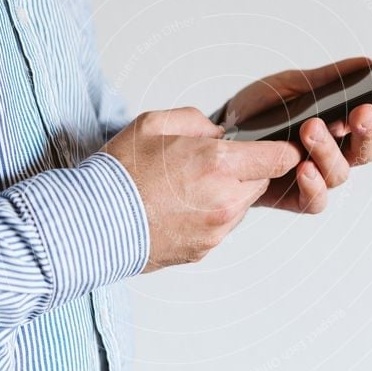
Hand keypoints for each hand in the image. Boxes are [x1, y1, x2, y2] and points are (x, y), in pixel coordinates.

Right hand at [103, 107, 300, 271]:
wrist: (90, 224)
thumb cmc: (118, 174)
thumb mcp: (153, 124)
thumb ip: (196, 121)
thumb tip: (218, 133)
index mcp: (217, 163)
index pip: (280, 158)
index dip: (281, 151)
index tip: (276, 148)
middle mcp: (225, 199)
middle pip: (262, 181)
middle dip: (246, 170)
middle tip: (210, 164)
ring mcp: (217, 229)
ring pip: (242, 205)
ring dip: (228, 194)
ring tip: (187, 187)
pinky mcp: (205, 249)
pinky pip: (222, 226)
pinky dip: (210, 215)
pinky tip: (179, 207)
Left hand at [220, 57, 371, 213]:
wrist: (219, 135)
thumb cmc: (259, 110)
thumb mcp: (291, 86)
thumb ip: (327, 80)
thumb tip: (367, 65)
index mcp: (341, 122)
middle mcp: (335, 151)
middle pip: (366, 149)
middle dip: (367, 130)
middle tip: (359, 112)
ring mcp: (317, 175)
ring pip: (340, 173)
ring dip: (329, 150)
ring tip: (310, 129)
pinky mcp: (296, 197)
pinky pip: (315, 200)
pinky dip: (313, 186)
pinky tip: (303, 168)